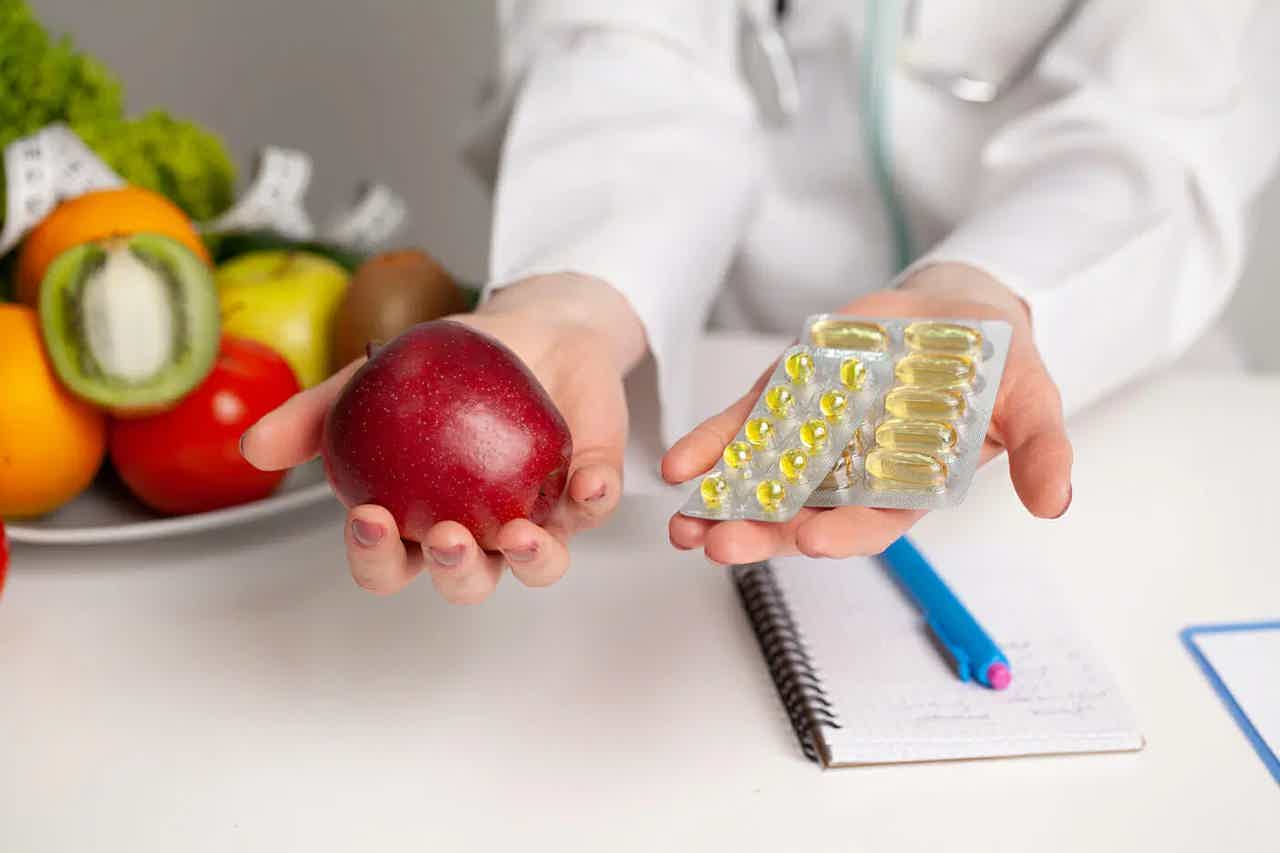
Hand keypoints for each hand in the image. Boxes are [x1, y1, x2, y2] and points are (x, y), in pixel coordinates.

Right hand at [241, 274, 642, 601]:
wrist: (530, 328)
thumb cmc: (450, 367)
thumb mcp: (374, 381)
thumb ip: (319, 414)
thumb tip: (255, 447)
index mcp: (424, 521)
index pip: (393, 564)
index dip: (378, 559)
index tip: (370, 519)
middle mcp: (483, 532)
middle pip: (465, 580)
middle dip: (455, 571)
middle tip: (446, 534)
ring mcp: (540, 517)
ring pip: (540, 566)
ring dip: (531, 560)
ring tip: (519, 533)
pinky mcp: (590, 491)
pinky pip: (595, 509)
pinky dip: (594, 499)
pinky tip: (588, 483)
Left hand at [663, 263, 1072, 562]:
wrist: (957, 314)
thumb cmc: (995, 365)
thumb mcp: (1032, 400)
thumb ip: (1041, 449)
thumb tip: (1057, 501)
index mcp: (907, 488)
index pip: (871, 523)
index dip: (842, 534)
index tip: (809, 541)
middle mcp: (853, 475)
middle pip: (802, 515)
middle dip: (761, 532)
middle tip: (719, 545)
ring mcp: (813, 441)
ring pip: (761, 483)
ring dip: (721, 505)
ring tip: (684, 526)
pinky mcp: (786, 403)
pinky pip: (742, 431)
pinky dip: (710, 447)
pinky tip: (678, 464)